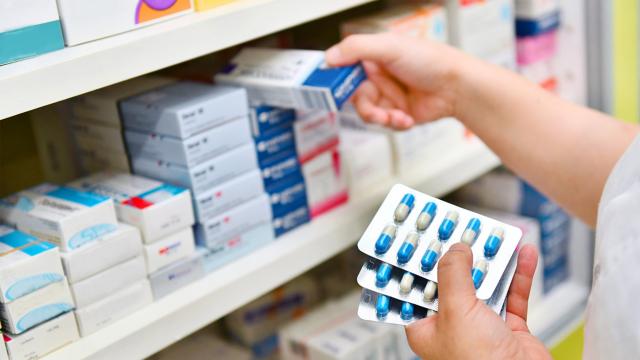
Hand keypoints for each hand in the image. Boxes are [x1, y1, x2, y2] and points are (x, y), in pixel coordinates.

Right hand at [326, 33, 468, 128]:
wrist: (457, 87)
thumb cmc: (430, 60)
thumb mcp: (390, 47)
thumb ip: (357, 48)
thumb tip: (329, 57)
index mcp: (374, 57)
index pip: (344, 69)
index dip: (337, 81)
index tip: (331, 90)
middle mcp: (379, 76)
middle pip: (354, 97)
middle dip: (364, 106)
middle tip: (374, 110)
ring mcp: (388, 96)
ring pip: (368, 113)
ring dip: (380, 117)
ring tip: (394, 116)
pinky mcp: (398, 113)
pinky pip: (385, 124)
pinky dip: (394, 123)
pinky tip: (407, 117)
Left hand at [405, 243, 550, 359]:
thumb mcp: (456, 311)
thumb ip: (453, 275)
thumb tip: (455, 250)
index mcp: (427, 328)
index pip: (418, 288)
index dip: (421, 262)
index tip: (426, 237)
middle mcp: (453, 327)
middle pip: (454, 281)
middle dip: (462, 256)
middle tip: (466, 230)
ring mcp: (482, 327)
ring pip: (486, 285)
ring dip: (494, 261)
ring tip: (496, 236)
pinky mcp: (510, 329)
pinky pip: (514, 295)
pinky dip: (520, 275)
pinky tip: (524, 255)